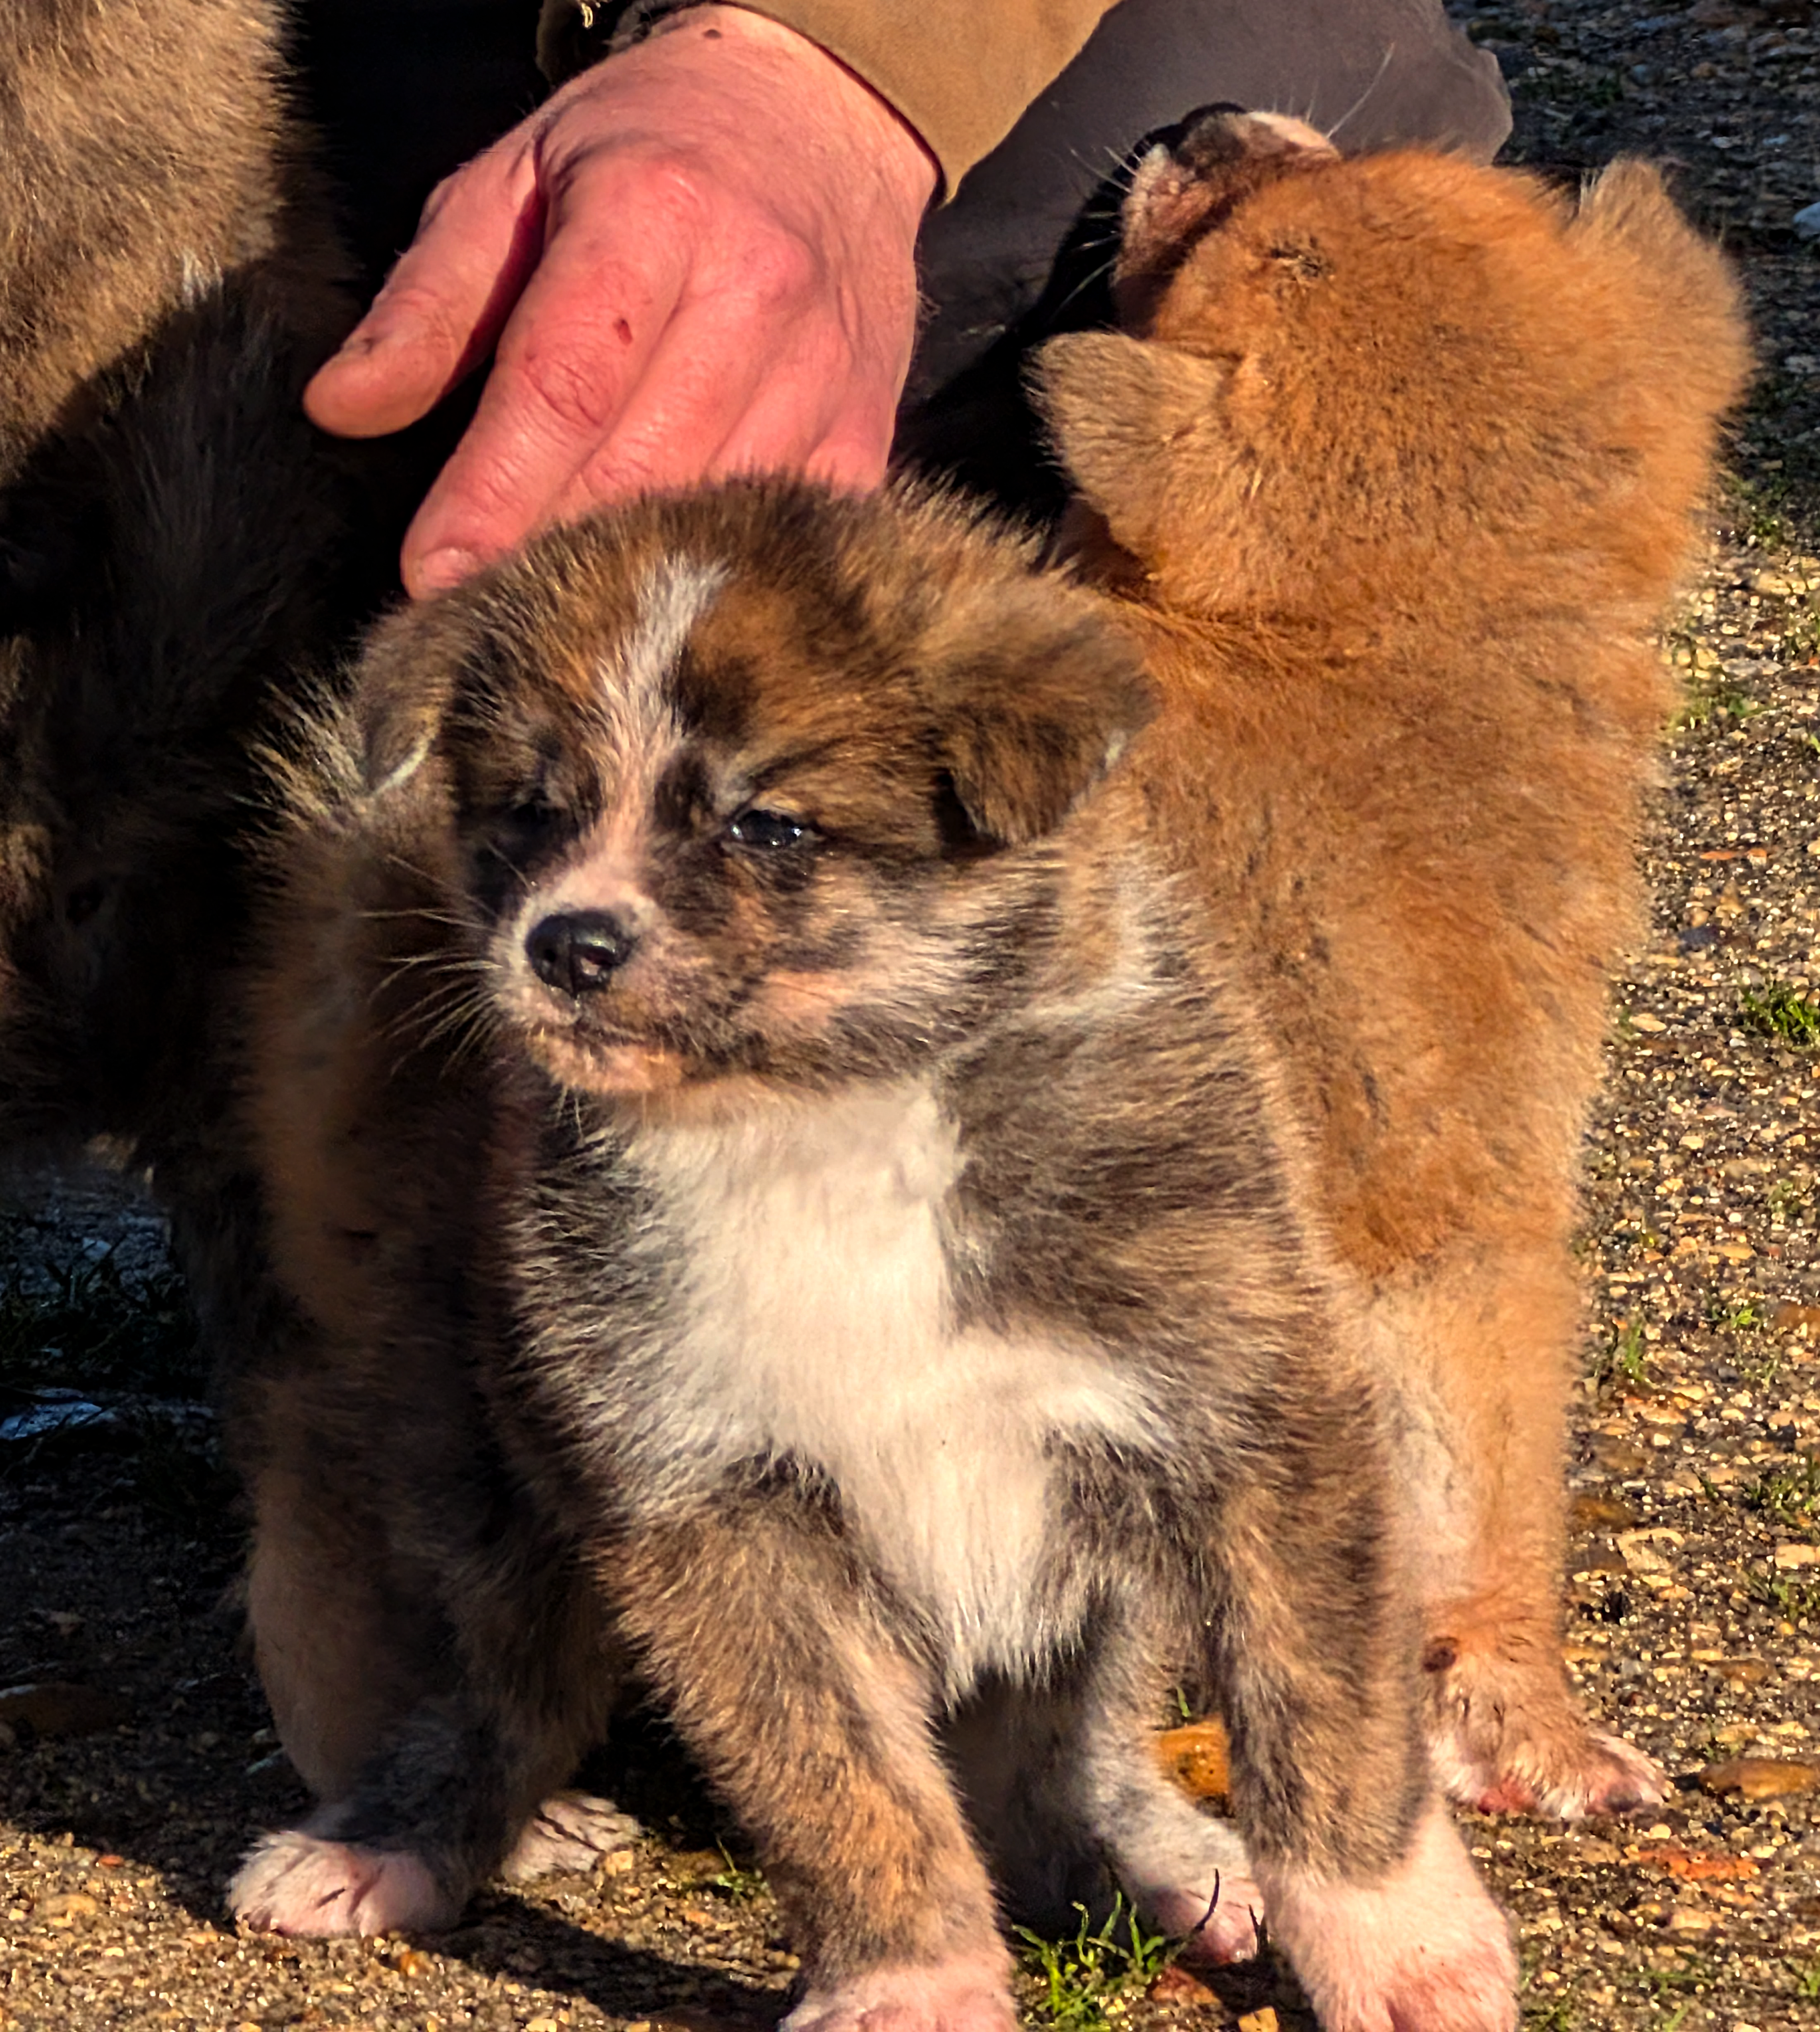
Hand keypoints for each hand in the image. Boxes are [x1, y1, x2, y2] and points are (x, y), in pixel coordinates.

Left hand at [304, 6, 936, 597]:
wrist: (825, 124)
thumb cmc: (647, 155)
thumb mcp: (514, 182)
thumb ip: (429, 301)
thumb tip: (340, 410)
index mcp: (655, 213)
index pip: (564, 384)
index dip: (493, 495)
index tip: (432, 579)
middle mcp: (756, 296)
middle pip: (637, 472)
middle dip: (546, 557)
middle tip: (476, 619)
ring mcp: (823, 376)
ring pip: (710, 520)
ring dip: (627, 581)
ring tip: (557, 624)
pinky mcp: (862, 435)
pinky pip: (783, 539)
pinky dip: (716, 577)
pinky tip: (661, 598)